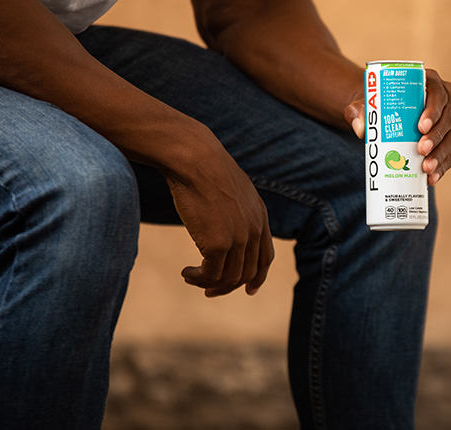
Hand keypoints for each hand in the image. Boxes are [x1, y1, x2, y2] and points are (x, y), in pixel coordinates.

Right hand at [162, 129, 273, 296]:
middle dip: (228, 287)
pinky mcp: (219, 244)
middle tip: (208, 291)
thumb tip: (224, 221)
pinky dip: (198, 279)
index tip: (248, 290)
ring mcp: (239, 238)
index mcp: (260, 216)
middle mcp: (255, 230)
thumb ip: (235, 208)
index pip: (265, 257)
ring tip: (191, 277)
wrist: (195, 159)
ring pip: (229, 278)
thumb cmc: (205, 168)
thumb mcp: (230, 188)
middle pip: (247, 273)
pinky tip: (186, 272)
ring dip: (209, 284)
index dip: (257, 277)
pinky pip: (211, 275)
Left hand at [343, 68, 450, 184]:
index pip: (438, 94)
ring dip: (441, 154)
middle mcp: (446, 99)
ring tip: (426, 169)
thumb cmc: (376, 104)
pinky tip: (432, 178)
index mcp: (430, 82)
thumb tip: (361, 129)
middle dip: (436, 136)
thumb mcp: (364, 104)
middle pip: (448, 117)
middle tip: (421, 150)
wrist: (382, 115)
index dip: (433, 111)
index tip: (420, 127)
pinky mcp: (450, 137)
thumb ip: (357, 111)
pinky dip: (443, 166)